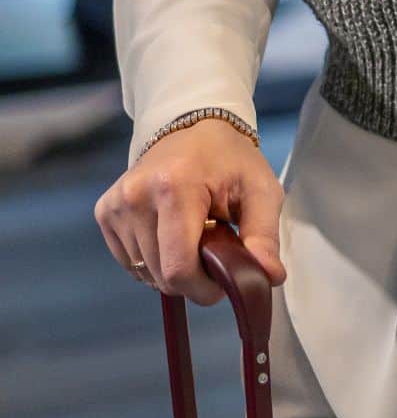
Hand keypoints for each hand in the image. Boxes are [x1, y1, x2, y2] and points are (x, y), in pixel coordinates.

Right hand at [94, 119, 285, 302]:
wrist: (194, 128)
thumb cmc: (231, 161)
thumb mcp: (261, 191)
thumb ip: (265, 236)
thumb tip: (270, 278)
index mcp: (175, 188)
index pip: (178, 267)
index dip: (203, 288)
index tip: (223, 283)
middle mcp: (135, 196)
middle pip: (161, 274)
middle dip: (193, 278)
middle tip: (215, 252)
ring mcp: (115, 204)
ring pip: (144, 272)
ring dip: (172, 268)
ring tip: (194, 236)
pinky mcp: (105, 211)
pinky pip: (129, 261)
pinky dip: (153, 260)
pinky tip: (171, 236)